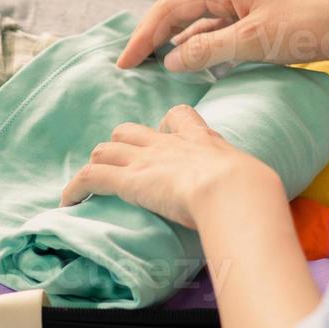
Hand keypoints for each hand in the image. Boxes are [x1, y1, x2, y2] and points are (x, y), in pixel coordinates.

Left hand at [60, 105, 283, 229]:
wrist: (234, 189)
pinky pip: (91, 177)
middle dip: (121, 146)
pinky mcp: (128, 180)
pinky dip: (75, 188)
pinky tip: (68, 201)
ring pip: (105, 150)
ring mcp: (145, 160)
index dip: (166, 127)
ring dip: (96, 165)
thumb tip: (260, 210)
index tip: (164, 138)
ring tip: (91, 183)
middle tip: (122, 166)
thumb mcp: (252, 181)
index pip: (179, 117)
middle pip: (130, 131)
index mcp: (200, 140)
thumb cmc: (251, 189)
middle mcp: (167, 144)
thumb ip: (248, 188)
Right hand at [116, 0, 328, 72]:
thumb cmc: (310, 28)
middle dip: (152, 32)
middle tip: (131, 62)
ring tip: (152, 63)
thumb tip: (171, 59)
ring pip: (196, 17)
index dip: (144, 35)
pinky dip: (198, 43)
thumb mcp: (255, 42)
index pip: (170, 7)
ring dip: (173, 38)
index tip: (124, 62)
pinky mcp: (257, 15)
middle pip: (177, 6)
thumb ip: (209, 49)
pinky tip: (191, 61)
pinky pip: (216, 26)